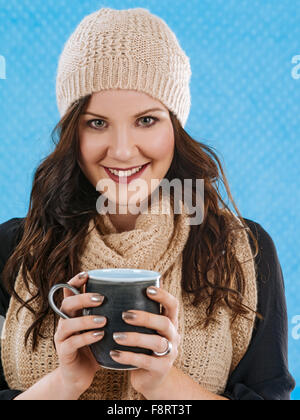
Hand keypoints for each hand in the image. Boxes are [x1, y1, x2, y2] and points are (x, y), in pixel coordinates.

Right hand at [54, 272, 105, 396]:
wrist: (81, 374)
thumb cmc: (96, 345)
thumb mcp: (103, 326)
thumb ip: (111, 311)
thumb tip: (136, 294)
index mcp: (74, 312)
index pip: (69, 291)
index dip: (75, 281)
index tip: (87, 274)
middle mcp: (65, 321)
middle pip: (67, 304)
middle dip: (82, 298)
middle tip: (101, 298)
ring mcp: (62, 337)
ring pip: (67, 323)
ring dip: (85, 320)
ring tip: (103, 320)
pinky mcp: (63, 353)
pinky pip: (71, 343)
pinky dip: (86, 338)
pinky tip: (99, 336)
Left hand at [110, 286, 180, 397]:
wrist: (151, 379)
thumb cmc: (143, 347)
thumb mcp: (146, 331)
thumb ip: (137, 316)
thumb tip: (112, 292)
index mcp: (170, 322)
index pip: (173, 305)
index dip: (163, 296)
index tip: (147, 289)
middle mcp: (173, 336)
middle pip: (164, 323)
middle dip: (145, 317)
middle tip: (124, 315)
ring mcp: (169, 354)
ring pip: (156, 343)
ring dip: (135, 338)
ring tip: (116, 336)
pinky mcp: (160, 369)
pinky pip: (146, 361)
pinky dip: (128, 357)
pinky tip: (113, 353)